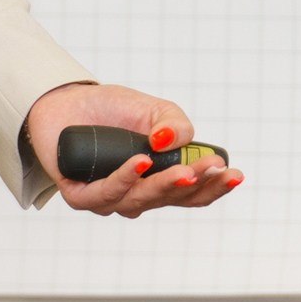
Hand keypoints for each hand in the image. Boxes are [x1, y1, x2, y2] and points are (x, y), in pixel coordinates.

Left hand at [25, 82, 241, 216]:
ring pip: (141, 200)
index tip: (235, 173)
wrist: (65, 100)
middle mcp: (136, 195)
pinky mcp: (79, 195)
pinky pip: (105, 194)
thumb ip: (175, 125)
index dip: (215, 187)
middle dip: (196, 185)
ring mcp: (109, 199)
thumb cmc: (112, 110)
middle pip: (171, 200)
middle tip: (213, 168)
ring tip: (182, 169)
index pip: (192, 194)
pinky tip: (140, 162)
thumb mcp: (154, 109)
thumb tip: (175, 143)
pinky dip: (125, 178)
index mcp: (159, 181)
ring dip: (165, 184)